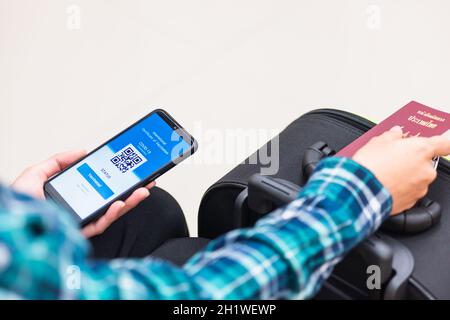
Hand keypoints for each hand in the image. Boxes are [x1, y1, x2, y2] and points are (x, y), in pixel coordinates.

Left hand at [11, 150, 155, 237]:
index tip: (129, 168)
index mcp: (71, 196)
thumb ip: (60, 161)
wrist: (8, 222)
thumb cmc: (16, 204)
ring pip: (111, 213)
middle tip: (146, 180)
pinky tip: (121, 203)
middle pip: (110, 199)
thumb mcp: (36, 173)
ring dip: (129, 202)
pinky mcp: (78, 233)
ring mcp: (80, 222)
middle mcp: (78, 209)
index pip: (99, 186)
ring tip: (143, 190)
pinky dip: (111, 213)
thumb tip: (82, 151)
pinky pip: (99, 224)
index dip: (116, 178)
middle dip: (131, 190)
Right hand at [353, 126, 449, 214]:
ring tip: (387, 173)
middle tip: (394, 158)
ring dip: (406, 175)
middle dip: (412, 160)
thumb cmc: (371, 165)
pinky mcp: (412, 202)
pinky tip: (386, 184)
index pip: (445, 143)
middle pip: (425, 162)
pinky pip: (409, 191)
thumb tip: (396, 133)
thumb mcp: (377, 142)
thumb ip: (391, 136)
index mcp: (421, 150)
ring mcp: (420, 187)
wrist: (361, 190)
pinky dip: (400, 188)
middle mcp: (426, 169)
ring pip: (417, 178)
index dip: (443, 141)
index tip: (442, 141)